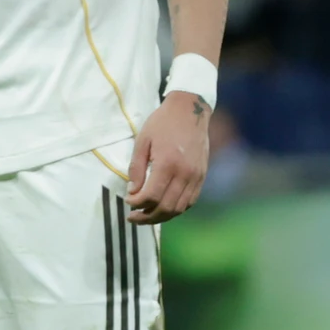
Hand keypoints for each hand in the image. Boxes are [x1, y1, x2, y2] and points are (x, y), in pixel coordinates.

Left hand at [127, 92, 211, 224]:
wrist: (190, 111)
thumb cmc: (162, 123)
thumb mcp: (142, 141)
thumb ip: (136, 167)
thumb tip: (132, 191)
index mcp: (168, 164)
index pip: (152, 196)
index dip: (137, 204)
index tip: (127, 201)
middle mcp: (185, 174)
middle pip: (167, 207)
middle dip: (147, 217)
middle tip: (133, 218)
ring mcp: (197, 177)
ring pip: (180, 208)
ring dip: (162, 217)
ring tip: (146, 216)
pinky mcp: (202, 177)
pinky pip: (190, 201)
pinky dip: (177, 209)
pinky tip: (164, 208)